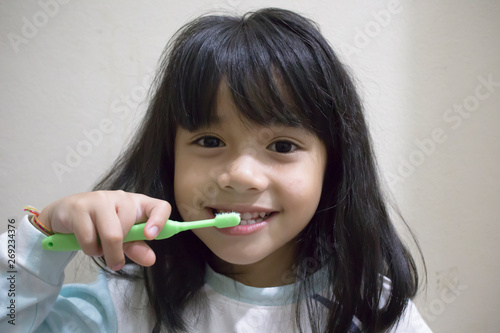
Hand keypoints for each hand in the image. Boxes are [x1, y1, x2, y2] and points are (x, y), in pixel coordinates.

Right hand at [38, 190, 170, 270]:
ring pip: (111, 235)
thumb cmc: (99, 225)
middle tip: (111, 254)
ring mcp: (99, 199)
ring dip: (104, 252)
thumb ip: (137, 247)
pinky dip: (89, 249)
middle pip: (129, 229)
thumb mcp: (122, 238)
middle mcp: (121, 197)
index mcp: (137, 203)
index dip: (160, 221)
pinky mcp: (79, 207)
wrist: (65, 215)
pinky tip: (85, 242)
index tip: (150, 236)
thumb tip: (150, 260)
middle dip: (119, 250)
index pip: (160, 206)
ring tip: (98, 248)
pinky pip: (89, 239)